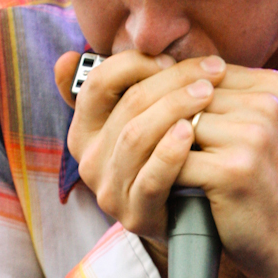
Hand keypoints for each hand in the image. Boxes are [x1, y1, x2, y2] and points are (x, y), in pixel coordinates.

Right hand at [54, 49, 225, 243]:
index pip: (96, 83)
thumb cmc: (164, 157)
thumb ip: (115, 88)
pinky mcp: (134, 214)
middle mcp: (89, 160)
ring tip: (208, 93)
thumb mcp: (138, 120)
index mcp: (84, 130)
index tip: (171, 58)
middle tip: (211, 70)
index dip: (134, 63)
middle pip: (127, 105)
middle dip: (172, 80)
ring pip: (136, 137)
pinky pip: (150, 179)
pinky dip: (170, 153)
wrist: (185, 218)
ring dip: (176, 108)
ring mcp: (109, 189)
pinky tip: (190, 132)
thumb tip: (67, 59)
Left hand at [172, 63, 277, 277]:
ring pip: (177, 125)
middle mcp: (268, 104)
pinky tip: (167, 186)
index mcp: (274, 86)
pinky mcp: (234, 169)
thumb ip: (221, 100)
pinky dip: (166, 174)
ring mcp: (254, 136)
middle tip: (141, 144)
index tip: (158, 118)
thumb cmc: (263, 183)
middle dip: (163, 120)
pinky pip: (177, 160)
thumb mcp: (254, 129)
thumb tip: (159, 75)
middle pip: (187, 96)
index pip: (203, 73)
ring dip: (161, 147)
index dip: (174, 95)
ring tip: (155, 165)